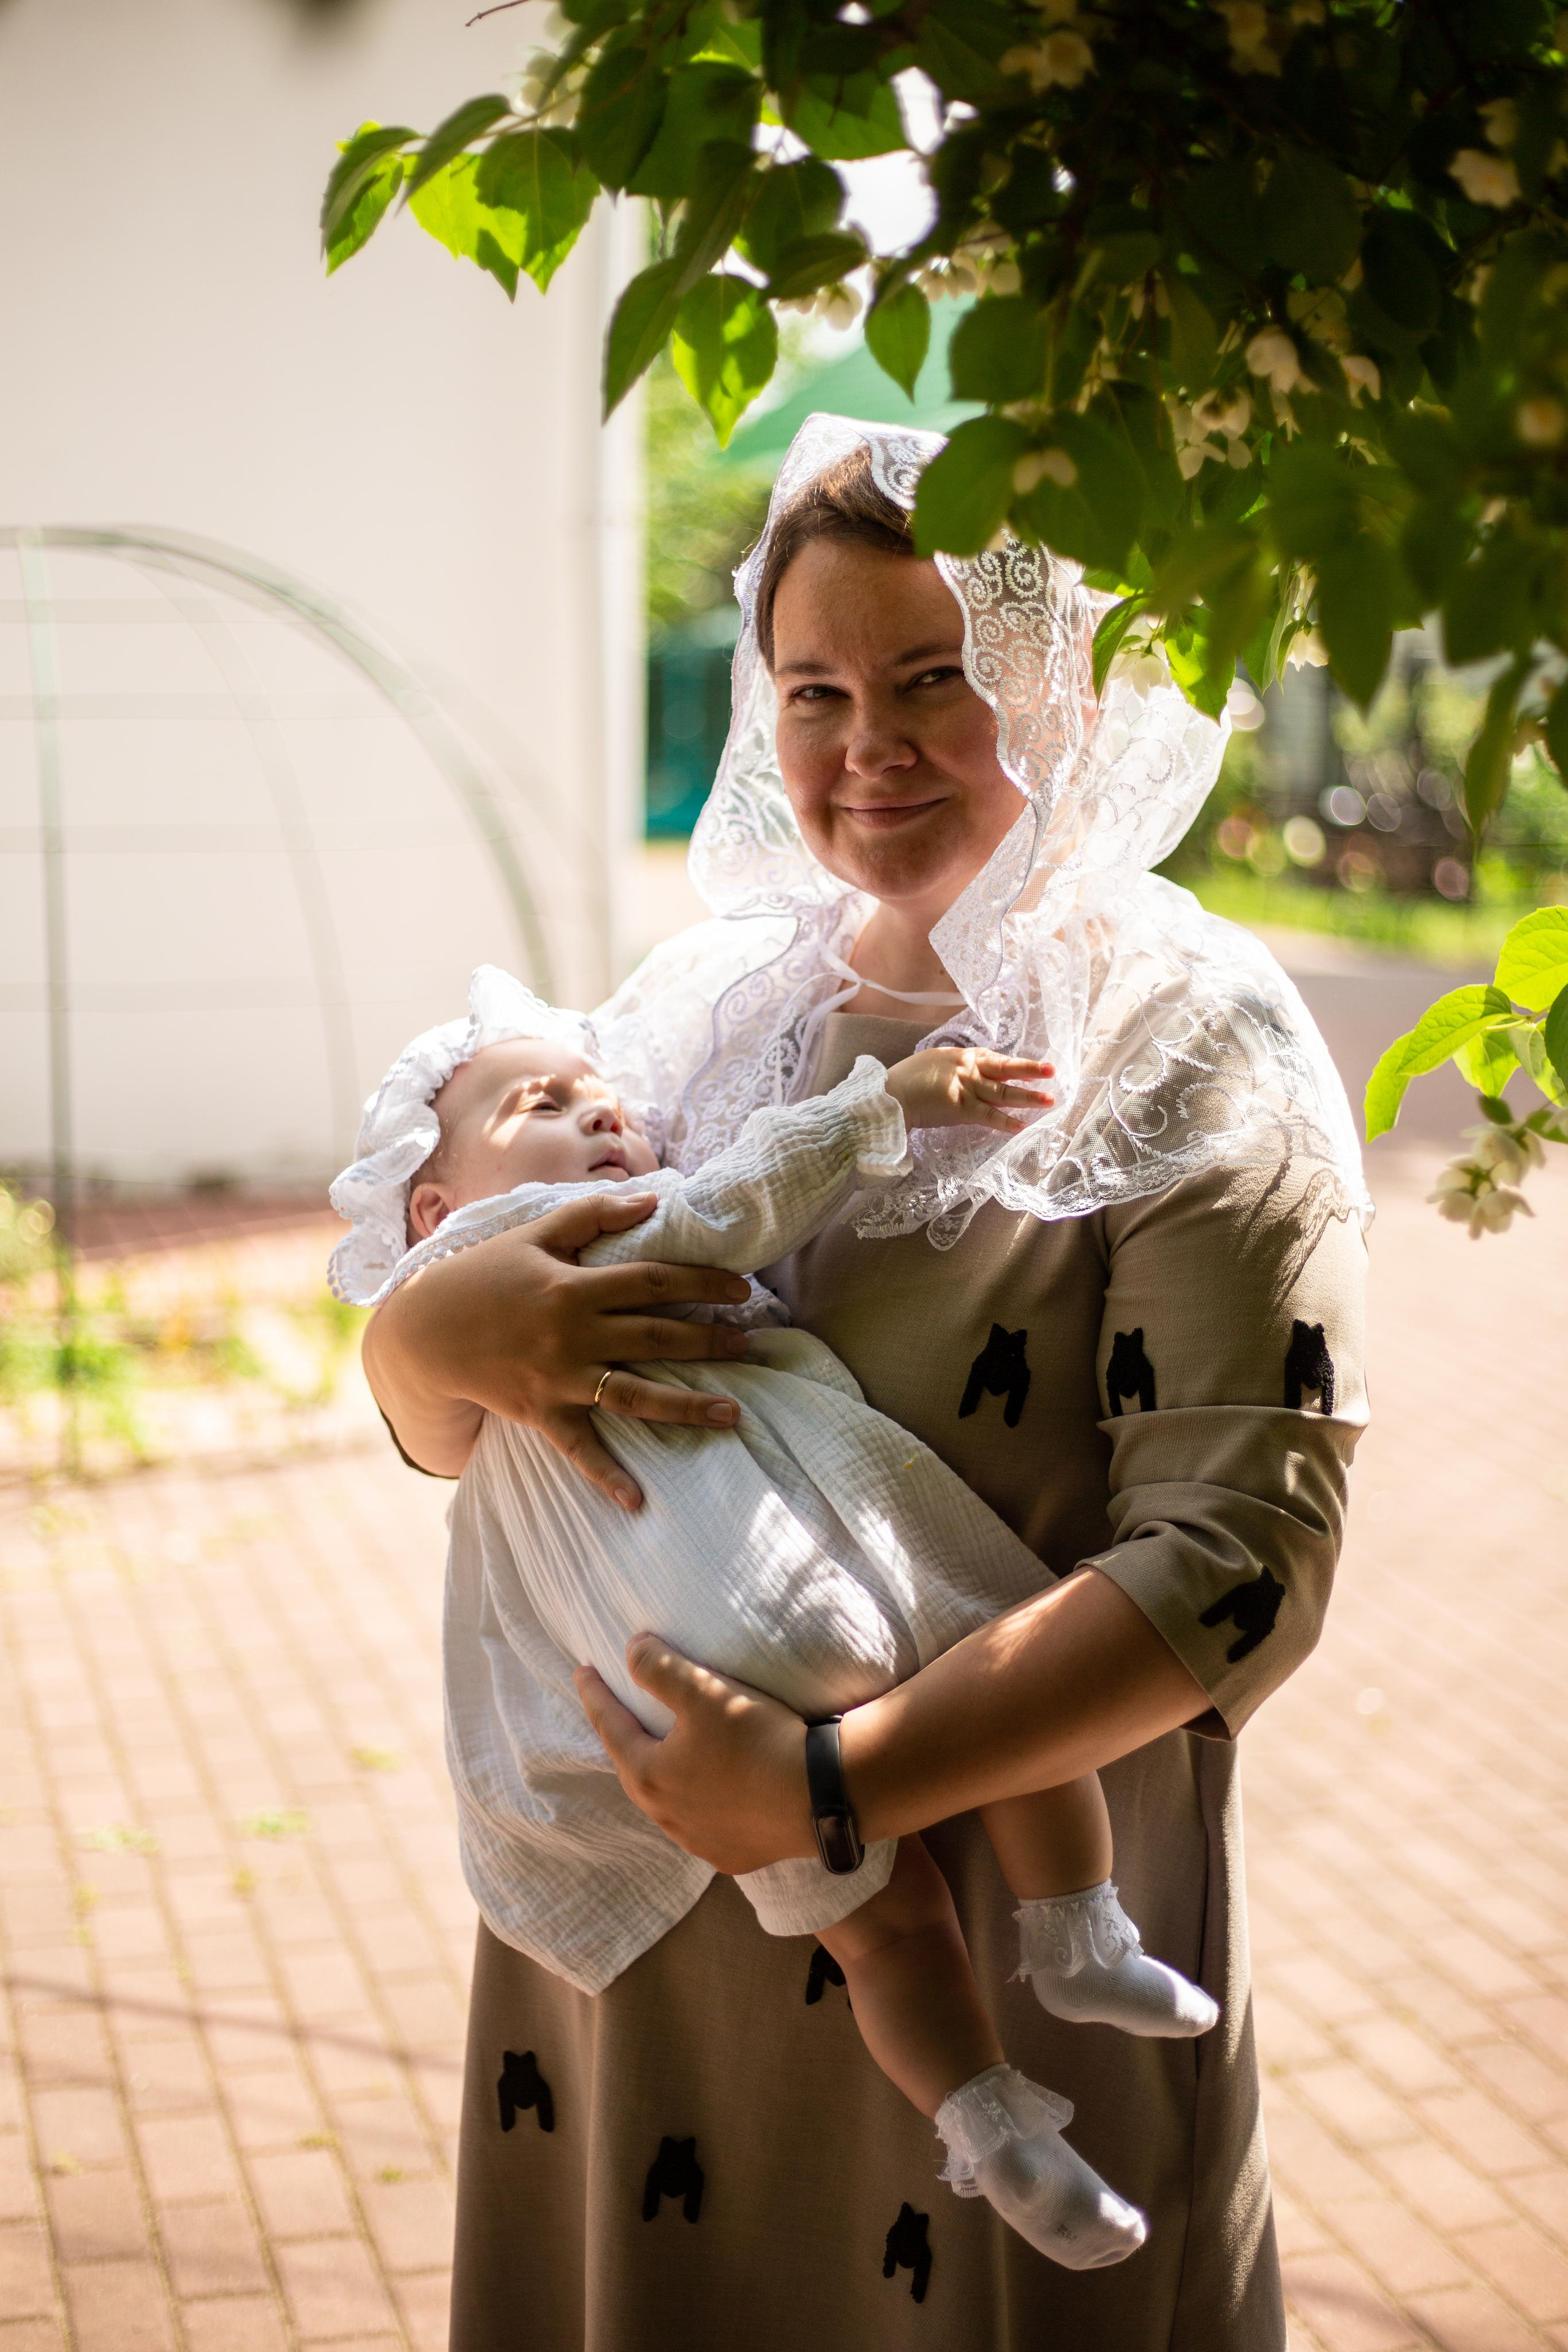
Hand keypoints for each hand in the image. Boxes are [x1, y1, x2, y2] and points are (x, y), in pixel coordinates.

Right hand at [361, 1191, 752, 1502]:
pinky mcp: (540, 1413)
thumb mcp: (535, 1234)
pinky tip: (639, 1501)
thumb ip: (594, 1216)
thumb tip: (652, 1201)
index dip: (703, 1281)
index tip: (743, 1288)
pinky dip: (607, 1476)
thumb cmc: (483, 1275)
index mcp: (574, 1286)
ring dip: (687, 1406)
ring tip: (734, 1413)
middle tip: (751, 1344)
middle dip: (710, 1340)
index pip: (654, 1281)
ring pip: (634, 1394)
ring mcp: (558, 1378)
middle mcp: (573, 1334)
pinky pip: (580, 1449)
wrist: (424, 1331)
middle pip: (656, 1337)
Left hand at [573, 1637, 816, 1874]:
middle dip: (624, 1738)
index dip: (595, 1694)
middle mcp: (666, 1817)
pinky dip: (699, 1804)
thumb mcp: (703, 1691)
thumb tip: (630, 1651)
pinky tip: (712, 1795)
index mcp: (649, 1776)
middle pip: (635, 1768)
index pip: (611, 1726)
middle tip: (616, 1713)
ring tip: (665, 1755)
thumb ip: (658, 1668)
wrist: (821, 1797)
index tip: (581, 1671)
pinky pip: (705, 1825)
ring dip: (662, 1775)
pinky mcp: (733, 1856)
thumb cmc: (757, 1739)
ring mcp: (699, 1842)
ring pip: (668, 1803)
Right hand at [884, 1046, 1053, 1134]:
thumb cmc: (905, 1080)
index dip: (1015, 1065)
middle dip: (1030, 1071)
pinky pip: (988, 1116)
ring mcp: (966, 1087)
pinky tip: (1022, 1125)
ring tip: (1049, 1100)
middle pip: (1005, 1068)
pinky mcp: (960, 1108)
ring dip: (1028, 1097)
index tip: (1033, 1069)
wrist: (889, 1094)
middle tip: (1052, 1071)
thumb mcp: (932, 1064)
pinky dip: (1006, 1121)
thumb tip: (965, 1076)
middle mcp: (967, 1068)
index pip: (993, 1059)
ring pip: (1003, 1092)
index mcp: (960, 1056)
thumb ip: (952, 1068)